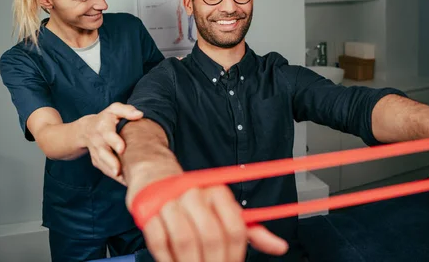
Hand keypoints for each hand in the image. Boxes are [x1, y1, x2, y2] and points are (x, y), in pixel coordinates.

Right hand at [80, 102, 142, 183]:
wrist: (85, 129)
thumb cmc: (106, 118)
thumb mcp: (114, 110)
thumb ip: (126, 111)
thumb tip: (140, 114)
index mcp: (103, 126)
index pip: (108, 134)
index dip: (114, 141)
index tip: (122, 148)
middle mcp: (97, 140)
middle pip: (103, 152)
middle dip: (110, 161)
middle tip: (118, 170)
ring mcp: (95, 152)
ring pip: (102, 163)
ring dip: (112, 171)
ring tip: (125, 179)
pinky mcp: (96, 161)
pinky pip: (104, 169)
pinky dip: (113, 176)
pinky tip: (126, 181)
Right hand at [133, 185, 287, 261]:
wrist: (155, 174)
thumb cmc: (193, 197)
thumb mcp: (223, 208)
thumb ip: (250, 230)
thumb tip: (279, 247)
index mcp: (217, 192)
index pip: (234, 228)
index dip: (235, 255)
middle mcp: (194, 193)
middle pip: (210, 236)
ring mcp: (169, 201)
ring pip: (185, 240)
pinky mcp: (148, 210)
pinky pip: (159, 240)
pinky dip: (166, 259)